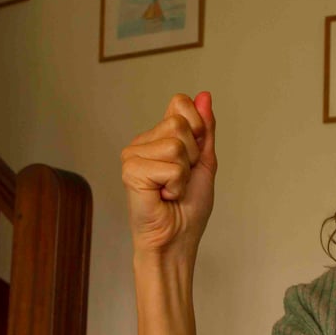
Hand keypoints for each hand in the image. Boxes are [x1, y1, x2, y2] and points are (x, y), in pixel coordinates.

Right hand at [121, 92, 216, 257]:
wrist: (177, 239)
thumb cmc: (188, 208)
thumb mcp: (204, 162)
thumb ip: (204, 129)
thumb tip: (204, 95)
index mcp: (158, 136)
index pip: (180, 103)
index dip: (198, 128)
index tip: (193, 158)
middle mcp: (142, 142)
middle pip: (180, 123)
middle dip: (192, 156)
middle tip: (181, 180)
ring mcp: (133, 154)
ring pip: (176, 144)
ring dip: (184, 173)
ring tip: (172, 189)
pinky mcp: (131, 170)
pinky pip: (170, 165)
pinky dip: (176, 185)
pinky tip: (163, 196)